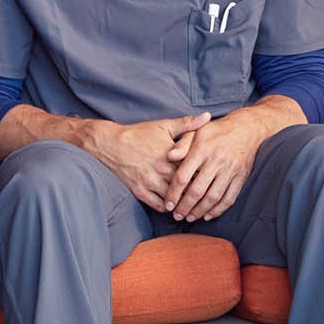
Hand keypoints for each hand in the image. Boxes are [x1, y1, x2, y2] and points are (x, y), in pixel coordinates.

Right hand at [83, 112, 211, 211]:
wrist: (109, 143)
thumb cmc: (138, 133)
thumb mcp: (163, 125)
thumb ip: (187, 123)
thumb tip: (207, 116)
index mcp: (171, 154)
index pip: (196, 170)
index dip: (206, 175)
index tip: (214, 178)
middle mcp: (162, 170)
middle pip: (187, 187)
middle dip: (197, 192)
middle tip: (208, 196)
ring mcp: (150, 182)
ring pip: (174, 199)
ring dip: (184, 203)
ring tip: (194, 205)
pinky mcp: (139, 191)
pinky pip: (158, 205)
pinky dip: (168, 208)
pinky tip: (175, 206)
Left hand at [162, 111, 270, 221]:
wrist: (246, 128)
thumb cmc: (215, 131)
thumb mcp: (196, 132)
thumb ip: (181, 145)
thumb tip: (169, 156)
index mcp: (201, 149)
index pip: (183, 176)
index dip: (173, 193)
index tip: (167, 205)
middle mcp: (216, 160)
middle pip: (197, 190)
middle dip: (185, 206)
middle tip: (176, 216)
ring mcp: (231, 169)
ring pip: (213, 197)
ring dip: (200, 211)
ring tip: (190, 217)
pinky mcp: (242, 176)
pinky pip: (229, 198)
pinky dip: (218, 210)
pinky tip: (208, 215)